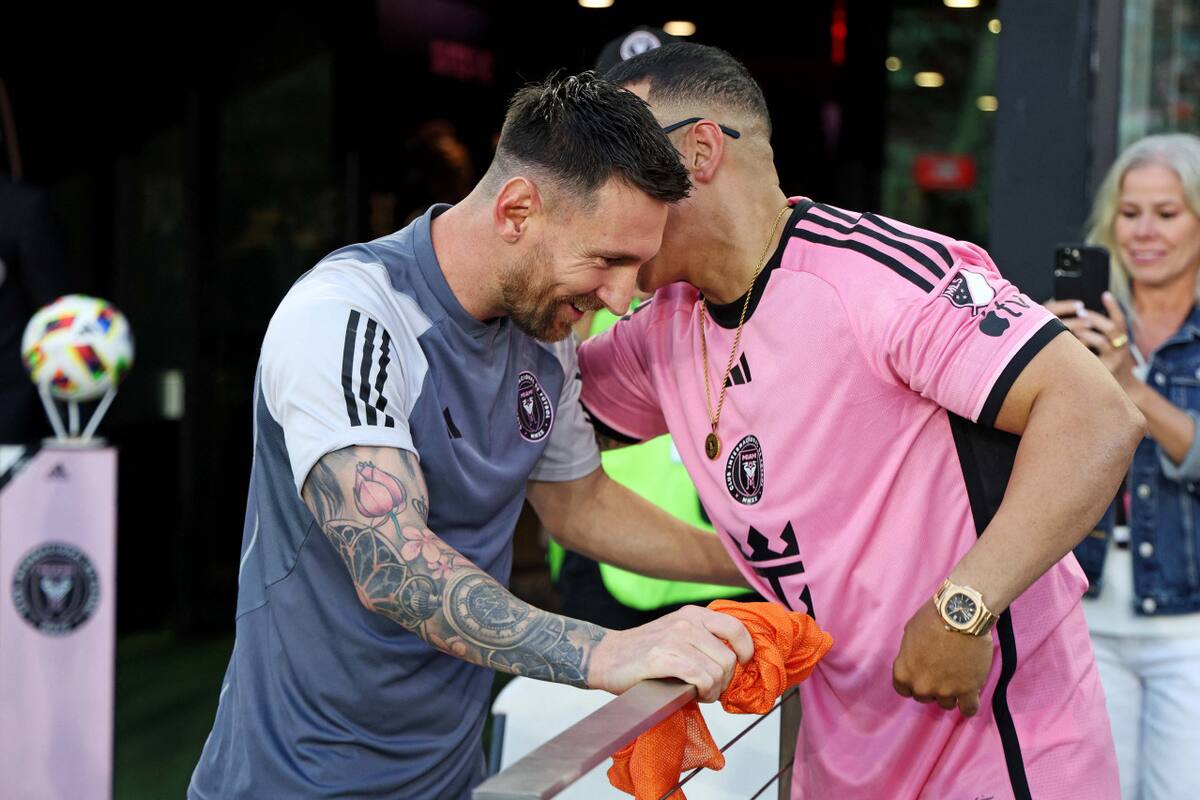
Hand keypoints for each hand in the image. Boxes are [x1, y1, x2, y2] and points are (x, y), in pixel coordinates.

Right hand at [587, 605, 753, 701]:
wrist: (605, 657)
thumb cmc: (643, 653)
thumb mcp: (677, 635)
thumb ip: (702, 641)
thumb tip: (736, 662)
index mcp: (692, 614)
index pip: (736, 627)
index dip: (745, 650)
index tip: (740, 665)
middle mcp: (687, 622)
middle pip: (729, 657)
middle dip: (725, 681)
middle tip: (710, 689)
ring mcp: (675, 638)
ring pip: (718, 670)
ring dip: (713, 690)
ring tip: (699, 693)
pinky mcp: (663, 657)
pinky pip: (701, 678)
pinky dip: (702, 692)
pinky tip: (691, 694)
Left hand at [891, 600, 993, 715]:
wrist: (961, 615)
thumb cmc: (933, 618)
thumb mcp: (910, 632)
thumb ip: (909, 653)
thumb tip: (914, 659)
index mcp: (904, 672)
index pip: (903, 689)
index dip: (912, 682)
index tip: (921, 675)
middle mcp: (922, 686)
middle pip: (925, 697)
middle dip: (932, 686)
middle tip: (941, 671)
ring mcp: (945, 691)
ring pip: (946, 703)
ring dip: (951, 693)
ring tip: (958, 676)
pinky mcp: (968, 691)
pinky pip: (969, 709)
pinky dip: (970, 705)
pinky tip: (971, 696)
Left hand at [1045, 294, 1135, 384]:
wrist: (1124, 389)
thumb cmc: (1111, 363)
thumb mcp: (1112, 347)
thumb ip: (1101, 333)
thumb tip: (1080, 315)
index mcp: (1123, 339)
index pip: (1121, 319)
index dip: (1113, 307)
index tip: (1104, 294)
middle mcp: (1122, 347)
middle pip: (1112, 327)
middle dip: (1096, 318)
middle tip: (1080, 312)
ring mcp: (1115, 359)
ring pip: (1102, 342)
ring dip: (1087, 333)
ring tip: (1075, 329)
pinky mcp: (1107, 370)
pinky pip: (1093, 358)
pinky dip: (1083, 350)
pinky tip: (1073, 346)